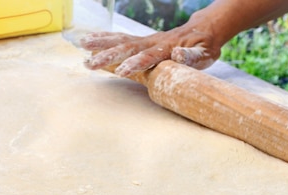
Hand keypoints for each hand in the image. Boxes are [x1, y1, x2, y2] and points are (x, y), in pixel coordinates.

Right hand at [80, 20, 221, 76]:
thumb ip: (191, 56)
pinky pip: (120, 38)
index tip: (122, 71)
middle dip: (108, 55)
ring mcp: (146, 40)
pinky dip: (104, 37)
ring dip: (101, 43)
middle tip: (89, 63)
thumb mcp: (204, 54)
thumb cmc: (205, 47)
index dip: (136, 63)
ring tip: (82, 45)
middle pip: (128, 47)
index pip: (150, 56)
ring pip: (121, 39)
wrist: (203, 30)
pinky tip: (89, 39)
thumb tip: (178, 56)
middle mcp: (153, 42)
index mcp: (167, 48)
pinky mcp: (141, 41)